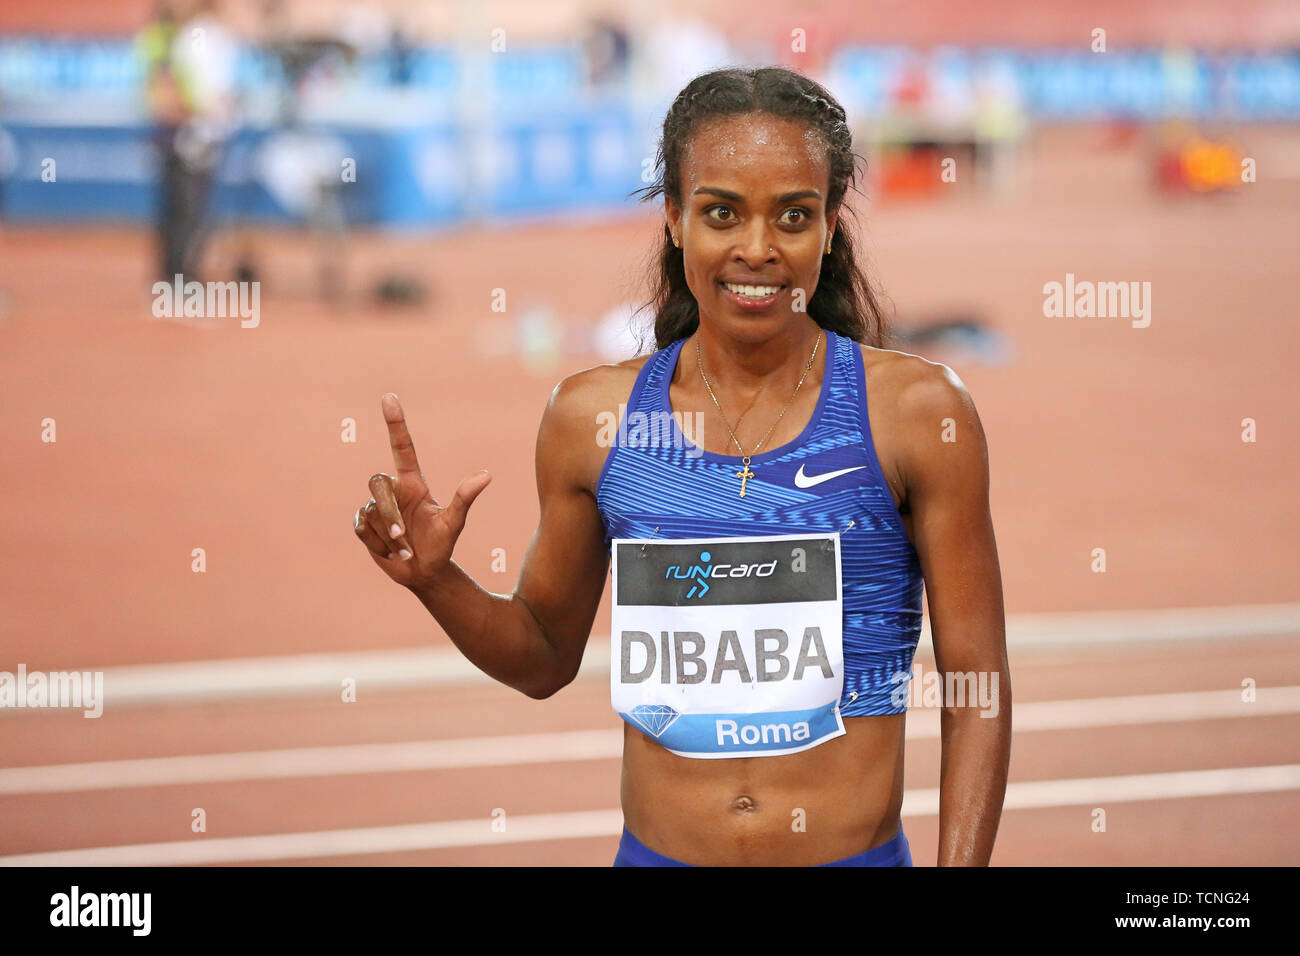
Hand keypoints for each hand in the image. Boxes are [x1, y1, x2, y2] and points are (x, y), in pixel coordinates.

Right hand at [352, 393, 491, 589]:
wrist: (424, 573)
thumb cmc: (441, 544)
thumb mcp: (454, 523)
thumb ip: (465, 498)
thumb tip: (486, 475)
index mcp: (413, 483)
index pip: (402, 447)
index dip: (395, 423)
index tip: (389, 397)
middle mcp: (393, 490)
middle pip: (378, 484)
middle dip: (389, 514)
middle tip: (404, 537)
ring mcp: (376, 507)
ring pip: (372, 512)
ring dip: (390, 537)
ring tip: (406, 550)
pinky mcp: (363, 525)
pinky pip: (363, 529)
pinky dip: (380, 544)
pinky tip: (393, 553)